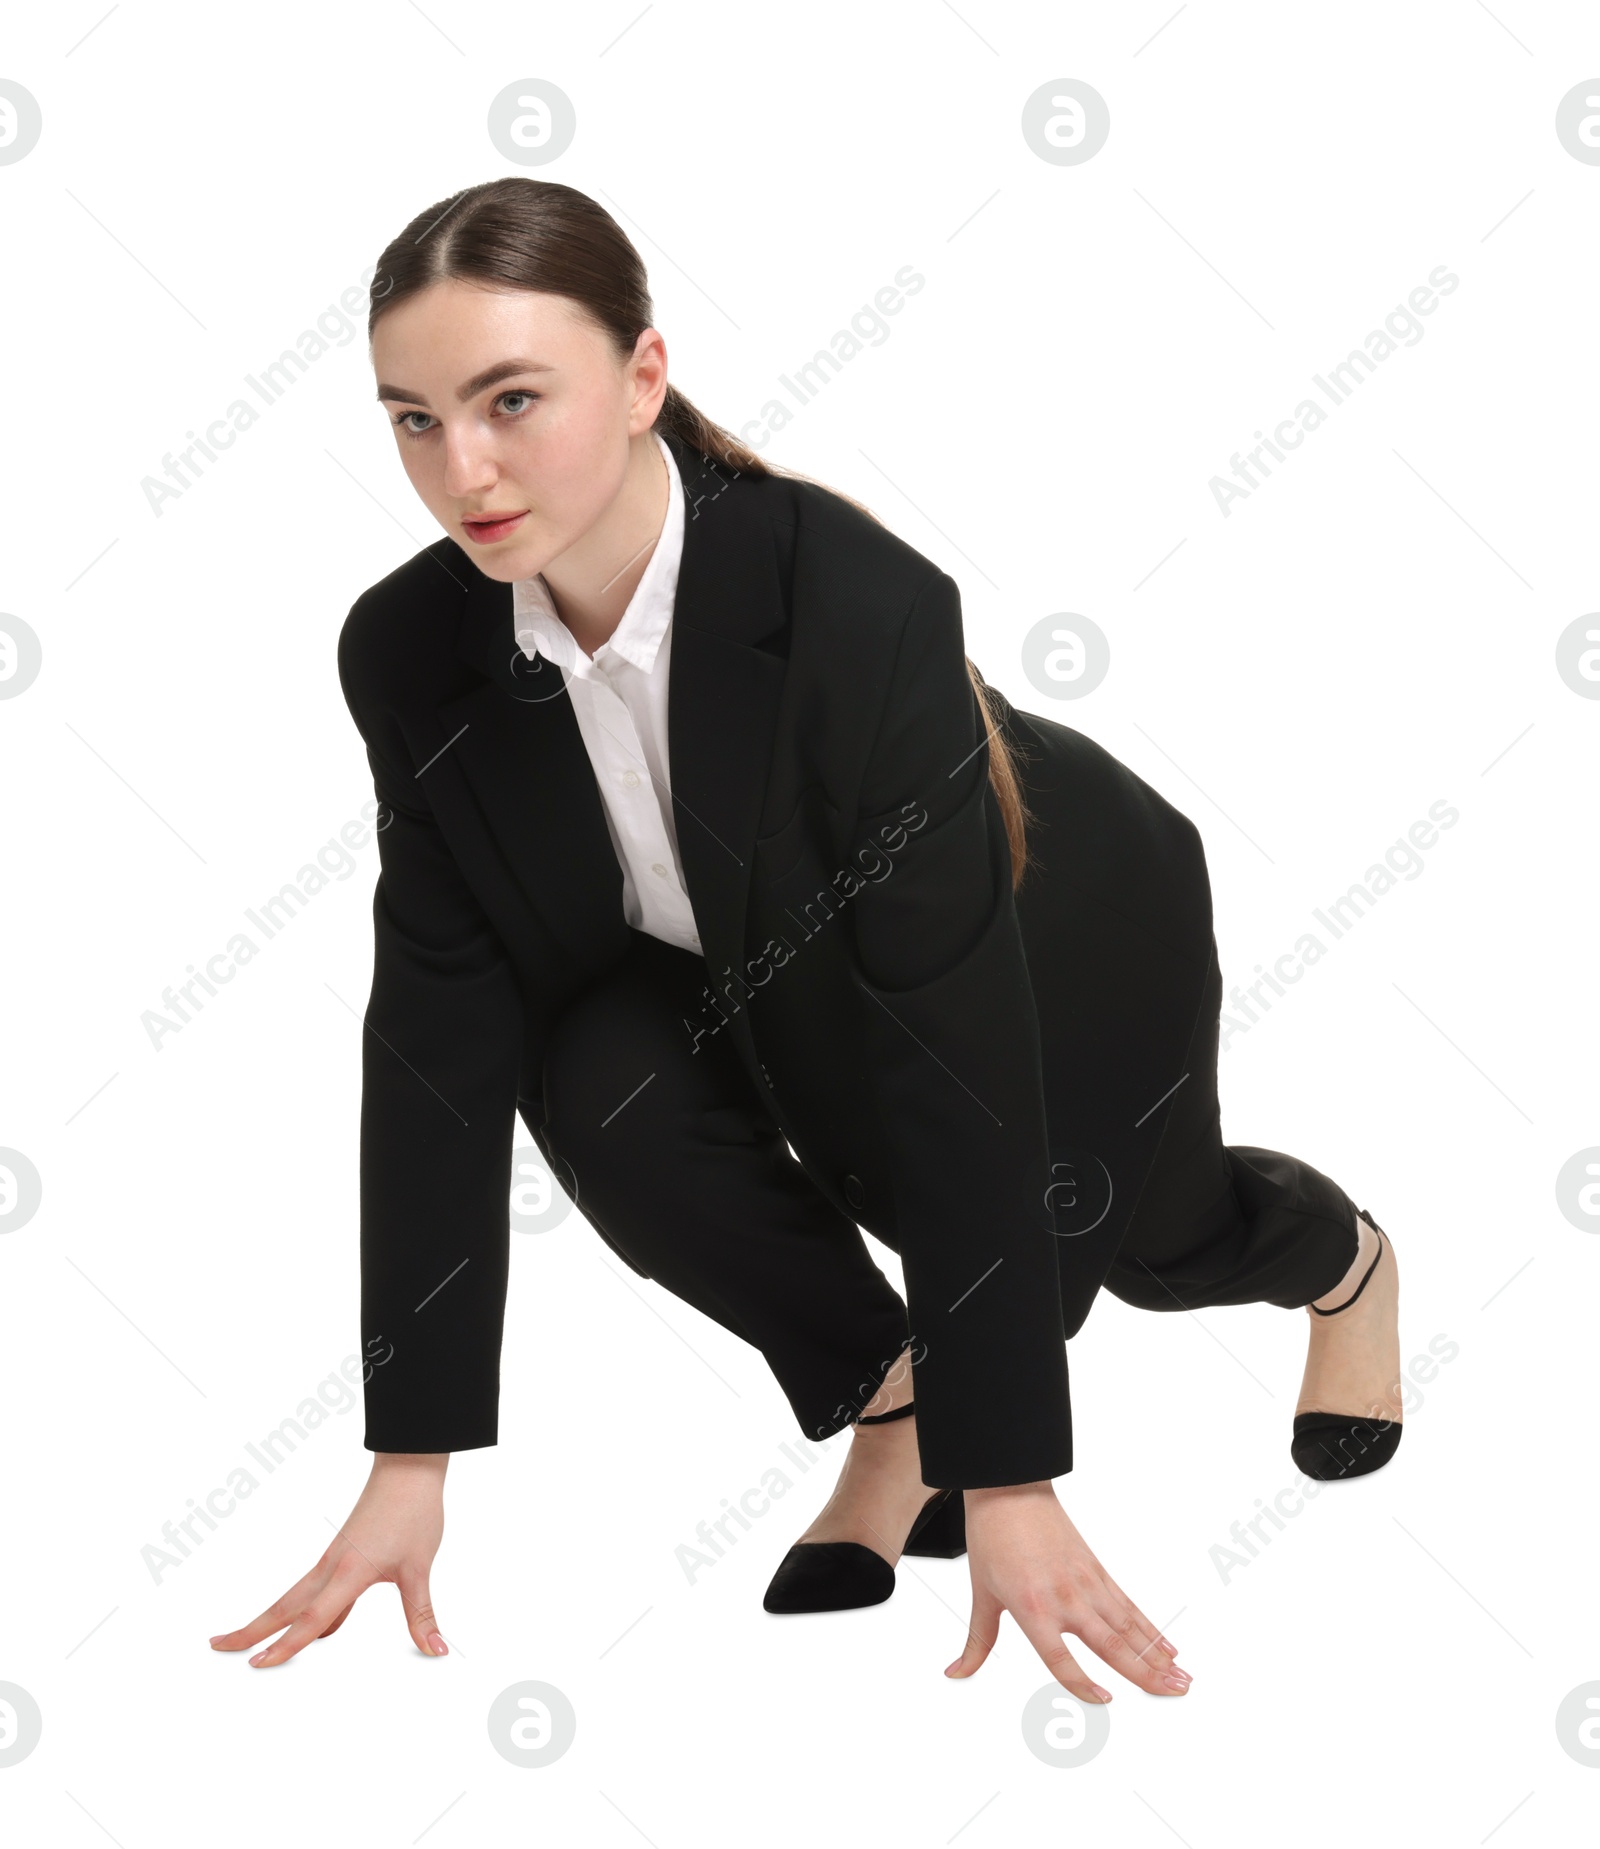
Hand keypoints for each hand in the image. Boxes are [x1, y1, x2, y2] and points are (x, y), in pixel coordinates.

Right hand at [209, 1452, 448, 1667]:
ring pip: (298, 1597)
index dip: (287, 1645)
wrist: (408, 1467)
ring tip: (251, 1642)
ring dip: (273, 1619)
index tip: (258, 1665)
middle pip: (285, 1606)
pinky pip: (318, 1589)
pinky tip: (321, 1629)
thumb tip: (435, 1649)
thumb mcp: (420, 1567)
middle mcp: (333, 1566)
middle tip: (216, 1646)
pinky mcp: (343, 1553)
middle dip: (251, 1629)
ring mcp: (335, 1558)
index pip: (313, 1619)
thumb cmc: (413, 1511)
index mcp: (348, 1572)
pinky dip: (309, 1611)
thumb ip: (422, 1613)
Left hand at [945, 1481, 1190, 1701]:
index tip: (1106, 1701)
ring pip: (1128, 1626)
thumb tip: (955, 1673)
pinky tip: (1168, 1647)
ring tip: (1181, 1680)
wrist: (1009, 1489)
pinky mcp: (1097, 1570)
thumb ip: (977, 1642)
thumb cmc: (992, 1539)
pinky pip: (1128, 1605)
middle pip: (1110, 1644)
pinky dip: (1150, 1628)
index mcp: (1032, 1607)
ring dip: (1157, 1654)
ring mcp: (1086, 1583)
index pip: (1060, 1658)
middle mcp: (1065, 1597)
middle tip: (1173, 1695)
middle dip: (1145, 1673)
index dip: (1083, 1683)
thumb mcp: (981, 1594)